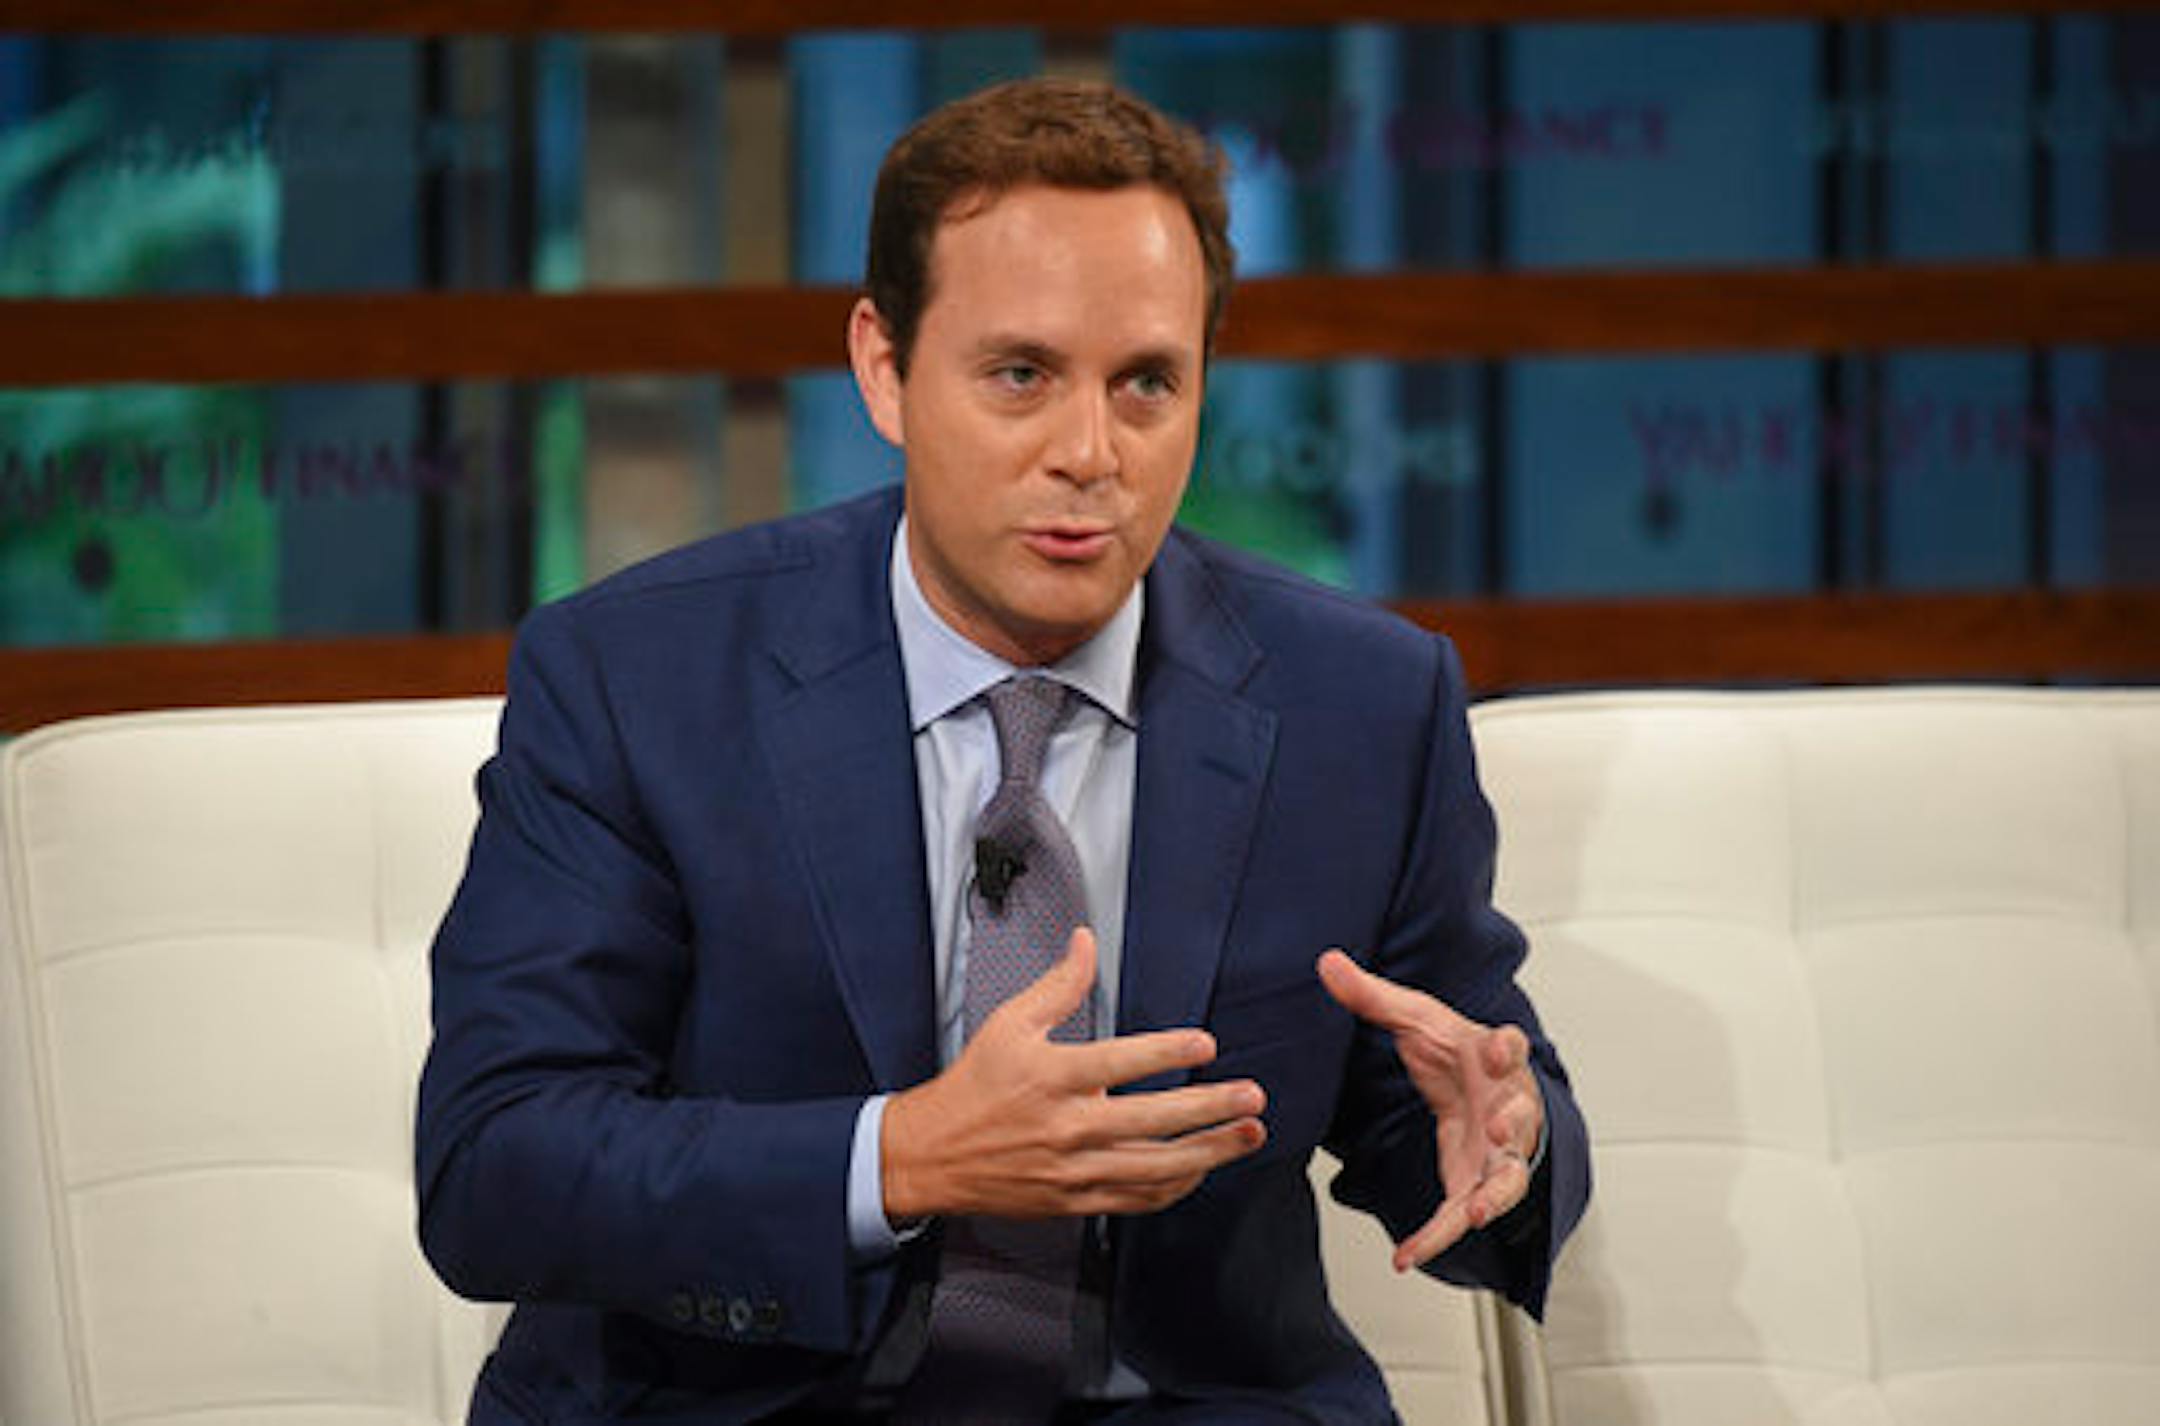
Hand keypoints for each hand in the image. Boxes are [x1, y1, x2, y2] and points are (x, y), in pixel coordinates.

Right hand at [882, 928, 1267, 1220]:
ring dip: (1209, 1153)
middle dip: (1210, 1109)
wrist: (931, 1156)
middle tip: (1251, 1096)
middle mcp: (1067, 1127)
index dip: (1167, 1053)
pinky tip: (1202, 1170)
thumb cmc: (973, 1086)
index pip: (1120, 1063)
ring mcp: (1074, 1169)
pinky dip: (1174, 1187)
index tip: (1206, 1044)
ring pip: (1155, 1168)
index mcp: (1052, 1077)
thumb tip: (1086, 942)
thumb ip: (1058, 985)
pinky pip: (1136, 1199)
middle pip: (1151, 1121)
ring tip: (1247, 1135)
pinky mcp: (1075, 1201)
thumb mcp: (1009, 1023)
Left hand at [1317, 949, 1542, 1270]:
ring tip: (1473, 1212)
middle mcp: (1508, 1105)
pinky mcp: (1477, 1184)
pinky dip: (1437, 1237)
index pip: (1510, 1048)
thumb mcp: (1416, 1020)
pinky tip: (1407, 1256)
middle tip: (1497, 1125)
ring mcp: (1500, 1151)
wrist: (1479, 1086)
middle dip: (1513, 1122)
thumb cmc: (1458, 1051)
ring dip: (1495, 1194)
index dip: (1506, 1050)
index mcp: (1496, 1058)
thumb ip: (1373, 997)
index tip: (1496, 1051)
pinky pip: (1461, 1215)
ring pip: (1509, 1177)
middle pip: (1521, 1116)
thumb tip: (1326, 962)